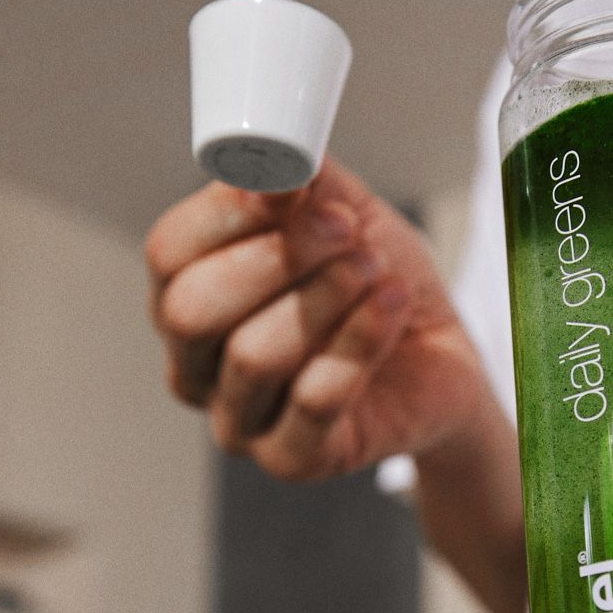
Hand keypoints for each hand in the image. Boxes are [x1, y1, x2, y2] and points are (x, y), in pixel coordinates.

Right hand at [146, 159, 487, 479]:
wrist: (443, 360)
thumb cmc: (377, 286)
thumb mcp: (348, 215)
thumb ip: (308, 183)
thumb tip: (279, 152)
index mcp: (188, 298)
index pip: (169, 254)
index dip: (228, 214)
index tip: (295, 187)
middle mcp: (197, 366)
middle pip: (194, 310)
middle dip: (277, 258)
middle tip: (347, 231)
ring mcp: (239, 422)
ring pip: (254, 356)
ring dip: (326, 300)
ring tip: (378, 271)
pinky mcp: (292, 460)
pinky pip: (313, 400)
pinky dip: (358, 342)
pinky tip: (391, 308)